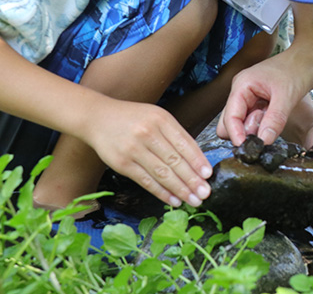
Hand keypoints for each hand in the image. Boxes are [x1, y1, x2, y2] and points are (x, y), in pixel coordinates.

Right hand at [85, 98, 212, 207]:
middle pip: (175, 160)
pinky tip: (174, 200)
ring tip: (193, 200)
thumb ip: (175, 135)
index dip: (198, 161)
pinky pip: (146, 181)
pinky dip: (162, 193)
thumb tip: (197, 160)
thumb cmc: (134, 118)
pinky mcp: (122, 163)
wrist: (97, 117)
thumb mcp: (157, 117)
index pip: (185, 143)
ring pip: (162, 173)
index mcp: (161, 119)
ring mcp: (134, 149)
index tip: (209, 175)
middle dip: (192, 179)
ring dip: (180, 189)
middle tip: (205, 193)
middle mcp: (148, 133)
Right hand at [216, 50, 312, 145]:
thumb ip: (274, 120)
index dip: (237, 135)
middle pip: (229, 123)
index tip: (249, 149)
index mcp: (242, 85)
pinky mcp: (259, 102)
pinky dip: (262, 125)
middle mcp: (241, 91)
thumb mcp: (287, 96)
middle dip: (245, 132)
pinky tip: (275, 119)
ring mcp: (249, 97)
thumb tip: (263, 142)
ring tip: (273, 120)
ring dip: (255, 129)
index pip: (229, 117)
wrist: (310, 57)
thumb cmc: (299, 68)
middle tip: (266, 130)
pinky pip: (254, 121)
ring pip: (242, 124)